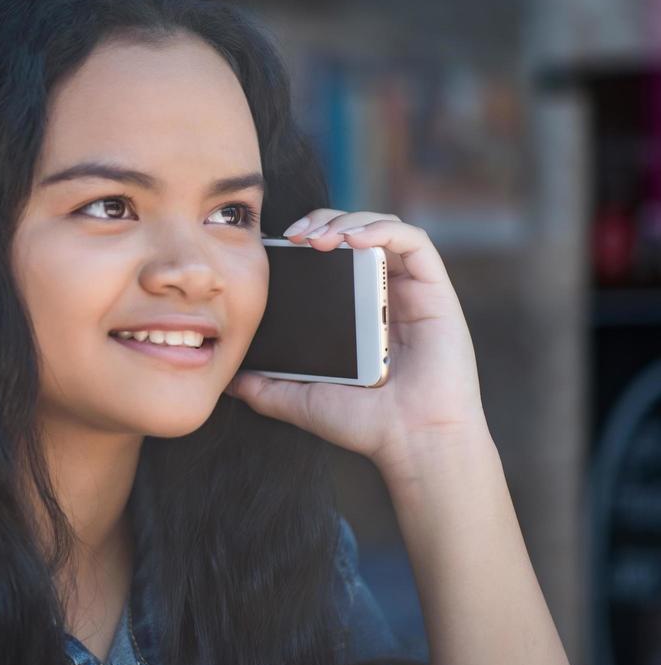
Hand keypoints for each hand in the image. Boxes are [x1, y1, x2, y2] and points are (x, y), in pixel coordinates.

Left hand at [226, 209, 487, 483]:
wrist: (412, 444)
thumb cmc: (365, 425)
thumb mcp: (298, 400)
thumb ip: (264, 387)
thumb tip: (228, 380)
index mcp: (357, 312)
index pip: (333, 257)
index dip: (307, 239)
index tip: (278, 246)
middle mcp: (385, 295)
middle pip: (356, 233)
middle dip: (322, 221)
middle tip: (294, 235)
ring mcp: (412, 292)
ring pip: (384, 228)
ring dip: (348, 220)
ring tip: (318, 237)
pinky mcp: (437, 292)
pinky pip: (415, 242)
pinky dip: (383, 230)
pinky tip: (353, 240)